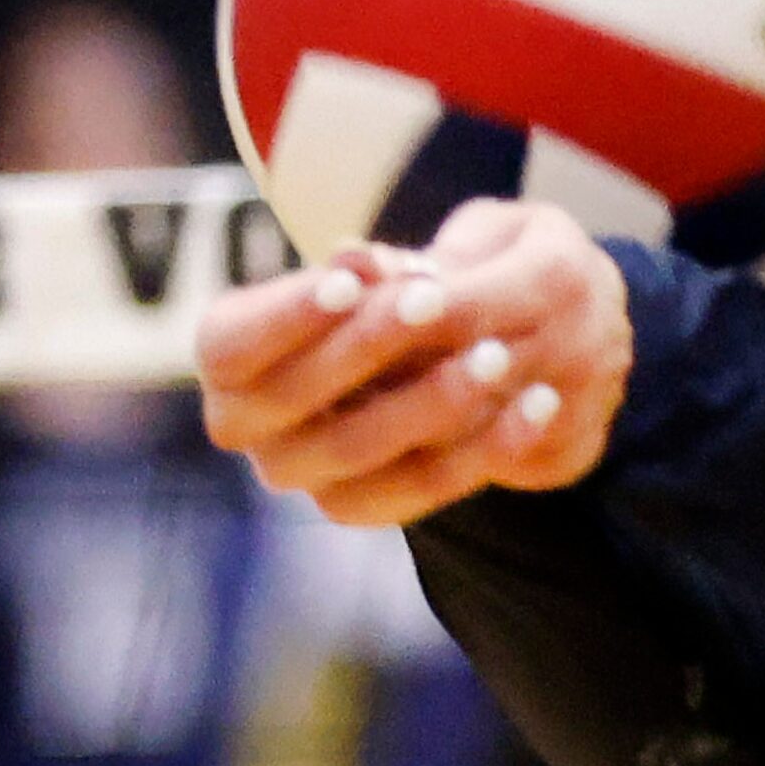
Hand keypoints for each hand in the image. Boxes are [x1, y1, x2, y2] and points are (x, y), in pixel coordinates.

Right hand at [196, 200, 632, 525]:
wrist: (439, 355)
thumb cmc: (395, 294)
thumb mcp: (396, 266)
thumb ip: (374, 269)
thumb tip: (364, 260)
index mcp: (226, 356)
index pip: (231, 345)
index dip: (288, 316)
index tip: (351, 281)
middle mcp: (248, 426)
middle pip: (294, 398)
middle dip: (368, 346)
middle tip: (435, 300)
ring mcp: (303, 474)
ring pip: (360, 449)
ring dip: (430, 401)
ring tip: (497, 355)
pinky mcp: (366, 506)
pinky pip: (422, 488)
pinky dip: (485, 448)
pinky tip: (538, 404)